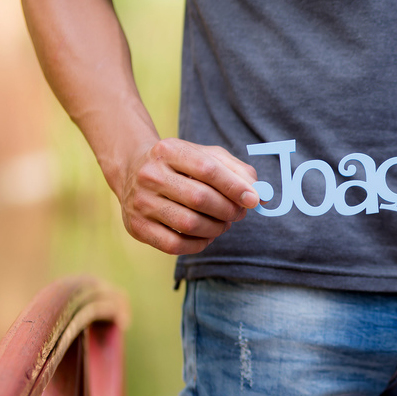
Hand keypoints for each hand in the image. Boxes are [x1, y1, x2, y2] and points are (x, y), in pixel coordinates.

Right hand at [116, 137, 258, 254]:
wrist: (133, 171)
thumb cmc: (182, 165)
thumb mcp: (208, 156)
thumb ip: (239, 172)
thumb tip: (263, 197)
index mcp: (169, 150)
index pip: (207, 169)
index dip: (235, 187)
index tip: (254, 200)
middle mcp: (150, 175)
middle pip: (200, 198)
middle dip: (228, 210)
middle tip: (239, 213)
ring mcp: (140, 202)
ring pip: (189, 224)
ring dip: (217, 228)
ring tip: (224, 223)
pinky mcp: (137, 227)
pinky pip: (175, 245)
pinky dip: (199, 244)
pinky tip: (206, 235)